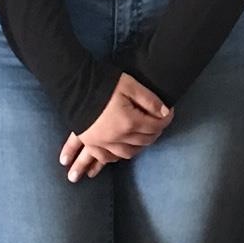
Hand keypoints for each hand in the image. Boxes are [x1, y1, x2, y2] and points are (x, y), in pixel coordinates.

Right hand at [58, 74, 172, 181]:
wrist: (74, 86)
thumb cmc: (104, 83)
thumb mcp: (130, 85)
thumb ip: (150, 100)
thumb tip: (165, 112)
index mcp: (129, 122)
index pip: (155, 126)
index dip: (165, 120)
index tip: (169, 114)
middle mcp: (117, 137)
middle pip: (142, 141)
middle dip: (154, 134)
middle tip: (157, 127)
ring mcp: (102, 142)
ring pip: (125, 154)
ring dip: (136, 150)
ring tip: (141, 145)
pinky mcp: (89, 141)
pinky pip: (103, 157)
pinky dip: (111, 159)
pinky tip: (114, 157)